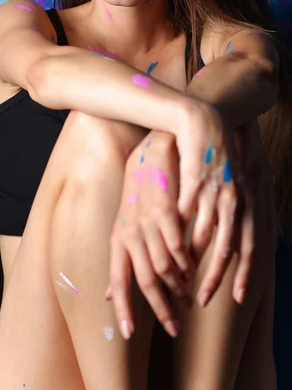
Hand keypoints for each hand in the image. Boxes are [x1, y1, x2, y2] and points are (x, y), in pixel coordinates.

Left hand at [106, 128, 195, 338]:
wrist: (150, 157)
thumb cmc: (138, 195)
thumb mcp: (123, 227)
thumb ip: (119, 261)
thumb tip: (106, 294)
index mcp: (117, 241)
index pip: (117, 281)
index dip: (123, 308)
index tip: (129, 333)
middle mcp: (129, 234)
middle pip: (143, 280)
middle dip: (159, 308)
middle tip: (174, 327)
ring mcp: (147, 224)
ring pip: (164, 266)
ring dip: (178, 286)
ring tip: (188, 298)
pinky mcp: (165, 213)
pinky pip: (178, 246)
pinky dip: (187, 263)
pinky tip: (193, 271)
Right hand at [175, 100, 254, 306]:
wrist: (203, 120)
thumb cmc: (214, 155)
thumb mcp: (230, 185)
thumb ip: (229, 214)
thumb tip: (223, 243)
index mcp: (246, 201)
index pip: (250, 246)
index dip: (244, 273)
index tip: (235, 297)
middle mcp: (235, 198)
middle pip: (228, 246)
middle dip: (216, 276)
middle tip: (203, 298)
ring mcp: (216, 188)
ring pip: (205, 233)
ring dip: (192, 259)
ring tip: (180, 277)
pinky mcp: (196, 179)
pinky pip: (186, 211)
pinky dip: (178, 231)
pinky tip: (168, 246)